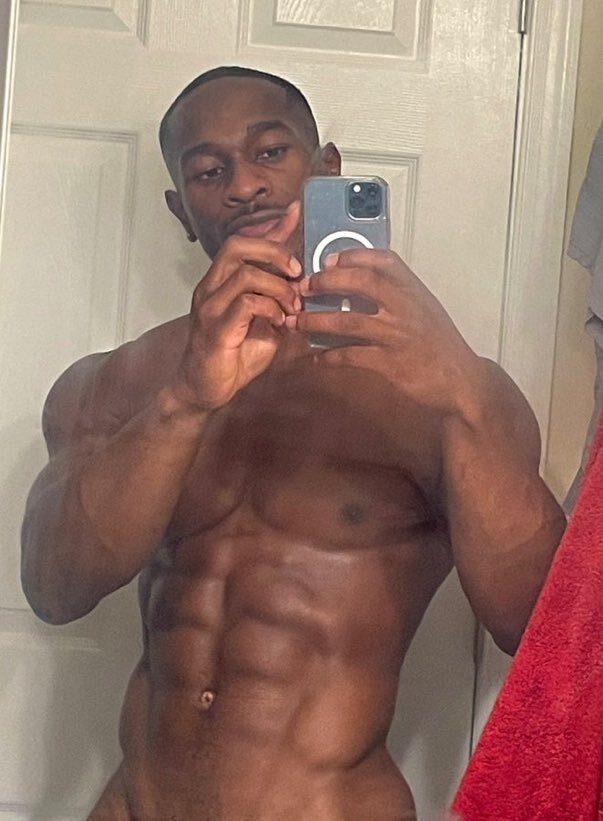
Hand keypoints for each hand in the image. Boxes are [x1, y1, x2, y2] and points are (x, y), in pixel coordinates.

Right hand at [174, 202, 301, 410]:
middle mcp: (210, 288)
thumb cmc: (233, 356)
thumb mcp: (263, 320)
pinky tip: (280, 323)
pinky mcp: (215, 329)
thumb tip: (300, 279)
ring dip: (278, 287)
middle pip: (237, 245)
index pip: (244, 242)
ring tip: (293, 307)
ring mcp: (210, 307)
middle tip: (297, 272)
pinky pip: (246, 304)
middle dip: (274, 251)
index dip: (272, 227)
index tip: (296, 211)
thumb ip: (276, 297)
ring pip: (245, 274)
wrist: (206, 390)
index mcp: (220, 282)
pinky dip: (271, 309)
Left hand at [296, 248, 483, 415]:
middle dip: (326, 282)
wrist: (461, 379)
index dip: (352, 256)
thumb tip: (360, 281)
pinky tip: (317, 357)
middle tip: (304, 288)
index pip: (382, 260)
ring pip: (346, 321)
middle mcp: (404, 307)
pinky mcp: (388, 363)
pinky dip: (329, 356)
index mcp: (414, 290)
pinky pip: (349, 356)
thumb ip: (398, 293)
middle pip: (360, 282)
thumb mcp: (425, 309)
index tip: (328, 260)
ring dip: (316, 321)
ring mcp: (396, 335)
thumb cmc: (440, 343)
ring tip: (296, 322)